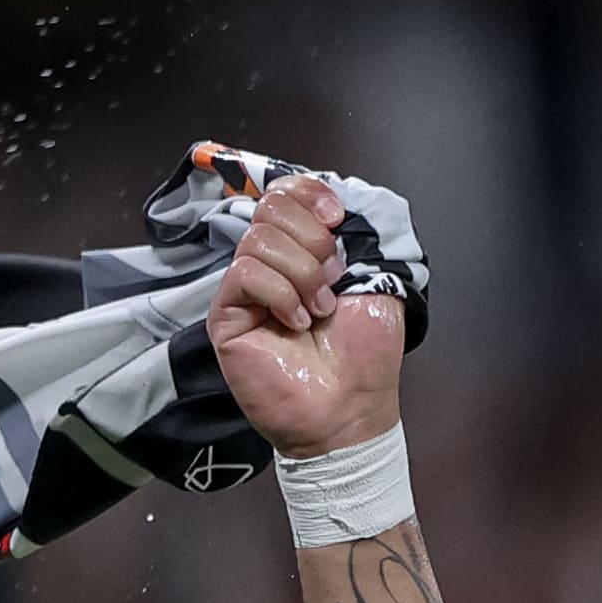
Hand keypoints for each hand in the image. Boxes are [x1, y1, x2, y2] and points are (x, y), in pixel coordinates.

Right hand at [206, 175, 404, 458]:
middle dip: (312, 240)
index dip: (309, 194)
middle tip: (334, 282)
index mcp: (302, 251)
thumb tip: (332, 206)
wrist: (352, 409)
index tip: (337, 219)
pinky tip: (296, 323)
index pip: (285, 193)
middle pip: (270, 208)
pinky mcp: (225, 315)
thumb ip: (353, 238)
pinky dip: (280, 295)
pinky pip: (245, 274)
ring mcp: (245, 290)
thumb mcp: (376, 281)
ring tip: (319, 312)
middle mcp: (270, 265)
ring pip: (259, 240)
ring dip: (303, 275)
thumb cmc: (365, 356)